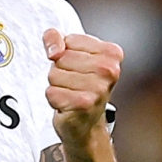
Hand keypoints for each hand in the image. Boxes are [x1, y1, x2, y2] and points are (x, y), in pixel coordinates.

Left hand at [43, 29, 122, 150]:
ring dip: (57, 86)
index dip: (64, 54)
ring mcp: (98, 88)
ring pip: (53, 75)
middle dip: (60, 71)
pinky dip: (54, 99)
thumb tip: (54, 49)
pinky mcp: (84, 104)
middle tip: (74, 83)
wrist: (87, 123)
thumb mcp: (71, 54)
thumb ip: (56, 38)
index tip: (77, 66)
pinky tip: (68, 104)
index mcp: (111, 53)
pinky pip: (51, 92)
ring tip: (71, 93)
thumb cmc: (80, 85)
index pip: (68, 41)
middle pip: (60, 59)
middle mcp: (109, 70)